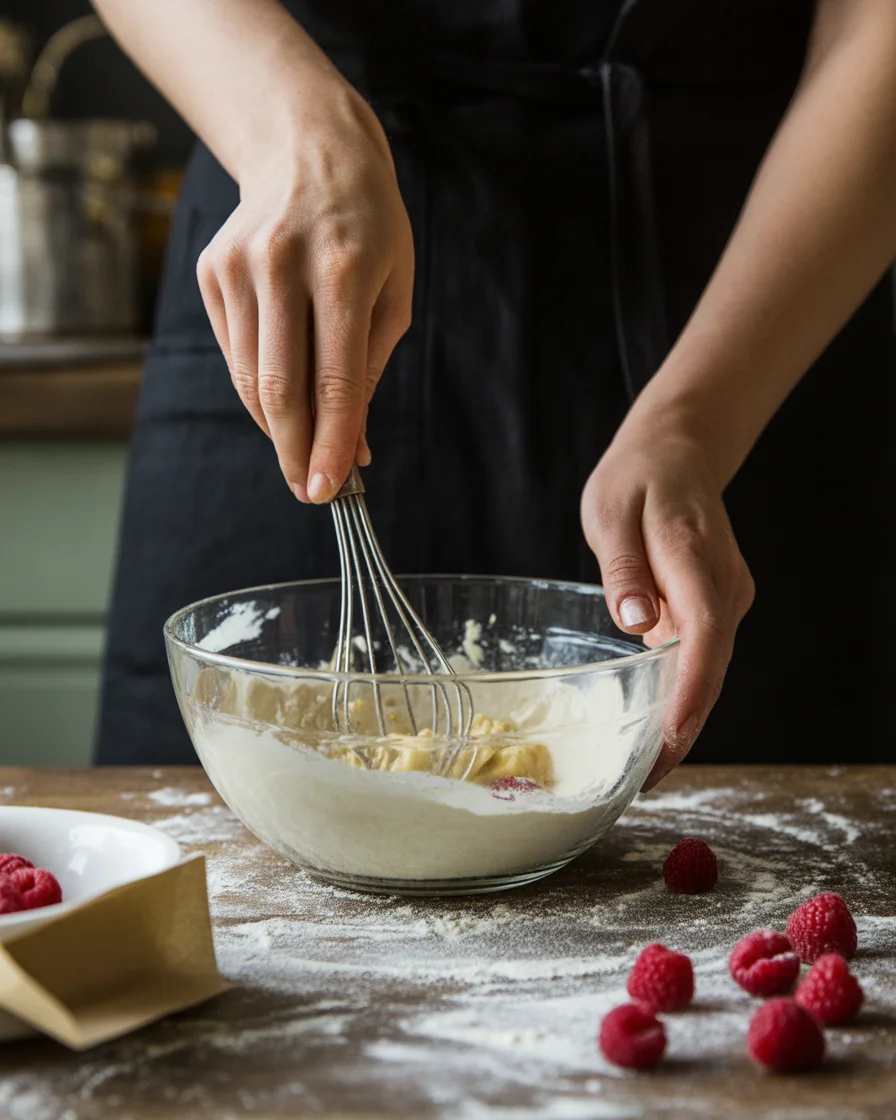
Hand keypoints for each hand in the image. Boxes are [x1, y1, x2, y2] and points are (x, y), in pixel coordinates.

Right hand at [197, 74, 413, 502]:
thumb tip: (352, 449)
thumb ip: (369, 371)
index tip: (328, 489)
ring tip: (301, 452)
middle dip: (295, 450)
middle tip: (308, 490)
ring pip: (251, 379)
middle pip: (281, 387)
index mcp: (344, 269)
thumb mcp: (393, 292)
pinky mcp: (212, 272)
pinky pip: (235, 355)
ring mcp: (239, 266)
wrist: (309, 152)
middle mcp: (284, 264)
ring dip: (277, 429)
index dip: (330, 442)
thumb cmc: (369, 230)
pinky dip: (259, 392)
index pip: (334, 379)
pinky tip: (284, 400)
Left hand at [581, 407, 754, 789]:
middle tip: (647, 779)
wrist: (676, 452)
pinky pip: (703, 655)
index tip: (672, 740)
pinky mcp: (717, 604)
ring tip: (646, 767)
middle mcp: (723, 585)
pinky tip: (655, 722)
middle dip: (685, 727)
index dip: (692, 692)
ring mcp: (725, 596)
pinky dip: (682, 691)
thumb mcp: (612, 511)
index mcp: (695, 559)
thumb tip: (636, 623)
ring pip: (710, 667)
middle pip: (712, 666)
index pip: (705, 636)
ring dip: (684, 716)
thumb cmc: (637, 479)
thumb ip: (624, 568)